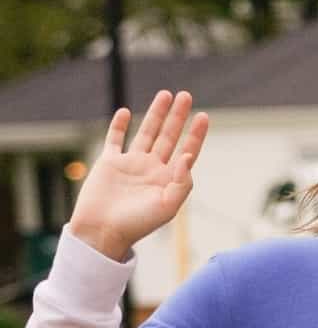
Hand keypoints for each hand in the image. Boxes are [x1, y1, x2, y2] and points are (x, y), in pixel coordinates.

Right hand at [69, 90, 208, 260]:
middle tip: (186, 95)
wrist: (103, 232)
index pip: (186, 152)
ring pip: (146, 133)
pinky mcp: (109, 163)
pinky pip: (115, 140)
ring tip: (166, 94)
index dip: (195, 135)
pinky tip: (126, 112)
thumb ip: (182, 183)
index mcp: (168, 180)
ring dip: (156, 114)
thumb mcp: (168, 207)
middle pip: (168, 137)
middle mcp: (152, 169)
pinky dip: (119, 125)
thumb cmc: (138, 224)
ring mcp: (131, 164)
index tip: (204, 116)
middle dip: (178, 117)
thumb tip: (188, 156)